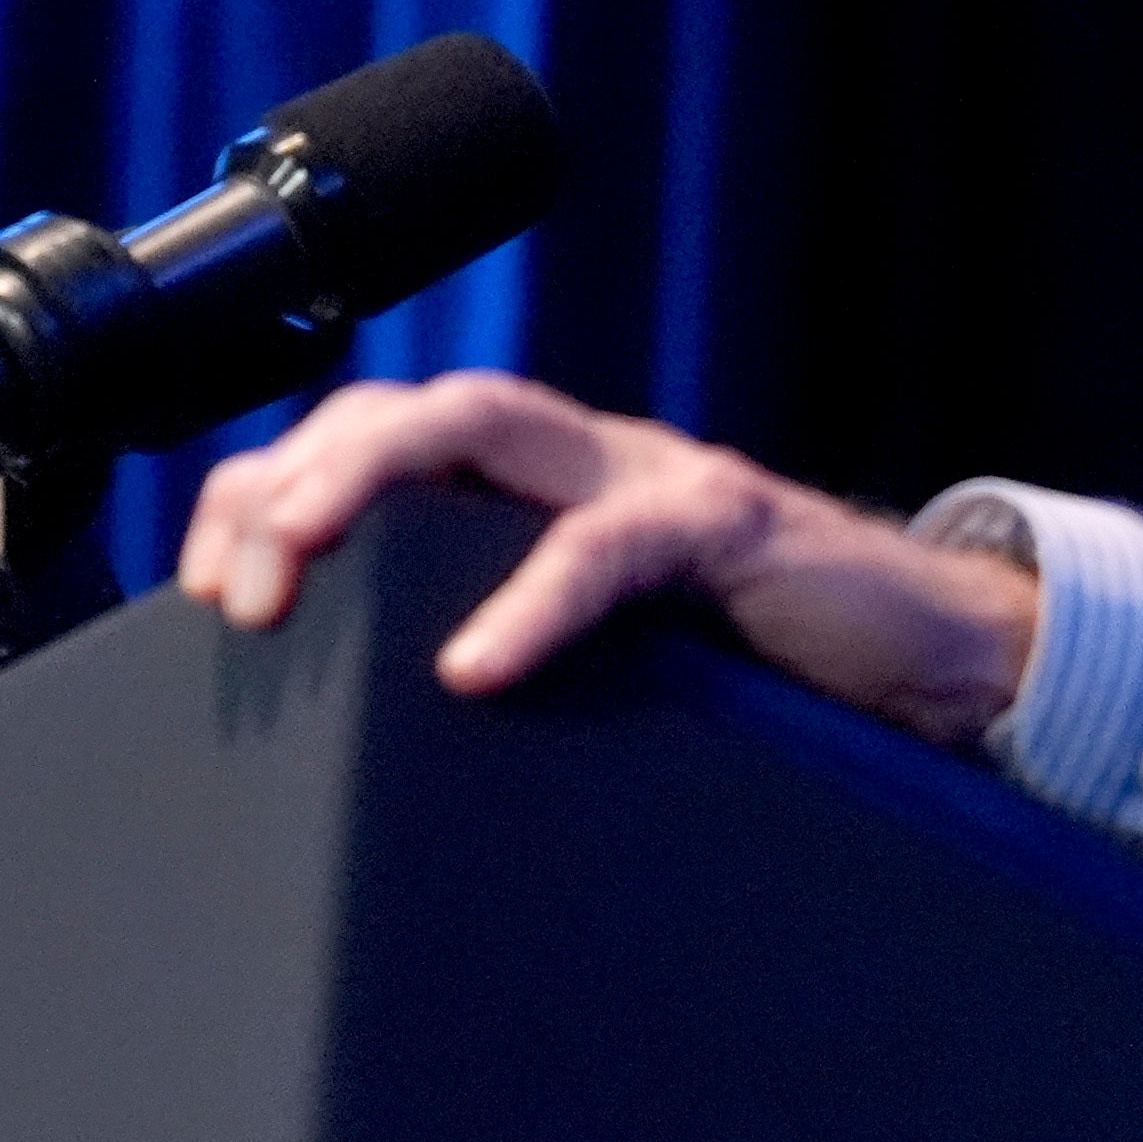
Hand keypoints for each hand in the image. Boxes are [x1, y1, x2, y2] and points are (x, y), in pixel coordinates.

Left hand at [176, 371, 1037, 742]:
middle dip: (287, 480)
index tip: (200, 587)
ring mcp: (651, 475)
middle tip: (232, 595)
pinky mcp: (729, 526)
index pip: (364, 441)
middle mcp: (577, 458)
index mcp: (531, 491)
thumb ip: (500, 652)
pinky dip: (530, 599)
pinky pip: (609, 543)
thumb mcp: (600, 662)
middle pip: (397, 406)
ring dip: (361, 484)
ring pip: (477, 422)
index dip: (264, 488)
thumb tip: (364, 735)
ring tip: (295, 573)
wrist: (941, 664)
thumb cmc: (762, 674)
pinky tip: (473, 666)